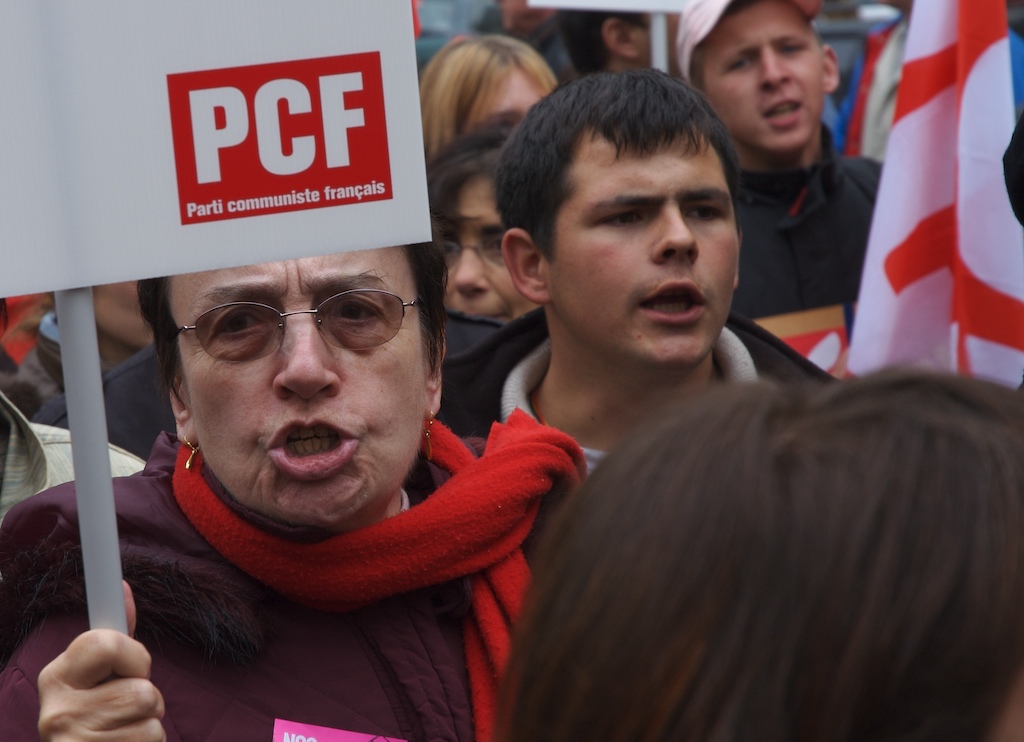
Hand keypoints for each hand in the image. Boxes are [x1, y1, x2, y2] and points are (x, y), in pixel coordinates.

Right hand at [37, 582, 164, 740]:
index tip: (135, 665)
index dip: (134, 656)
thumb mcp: (98, 675)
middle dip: (146, 693)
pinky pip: (154, 738)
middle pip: (141, 686)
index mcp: (57, 676)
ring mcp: (75, 739)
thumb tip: (123, 587)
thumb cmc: (98, 716)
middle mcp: (58, 709)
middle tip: (124, 706)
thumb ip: (115, 638)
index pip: (106, 644)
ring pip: (150, 711)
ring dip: (149, 720)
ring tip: (124, 728)